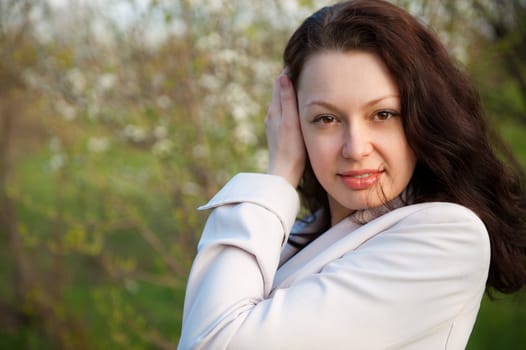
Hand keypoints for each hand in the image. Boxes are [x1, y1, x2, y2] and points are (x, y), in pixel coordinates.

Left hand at [265, 70, 305, 187]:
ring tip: (308, 83)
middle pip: (280, 90)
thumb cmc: (290, 150)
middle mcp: (272, 115)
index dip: (290, 70)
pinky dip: (293, 105)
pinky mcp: (279, 133)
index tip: (303, 61)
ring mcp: (275, 124)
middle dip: (291, 79)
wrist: (284, 174)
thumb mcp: (290, 122)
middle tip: (308, 67)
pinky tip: (303, 107)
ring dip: (293, 92)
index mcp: (274, 110)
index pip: (279, 82)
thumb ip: (287, 99)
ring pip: (283, 101)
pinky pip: (286, 112)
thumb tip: (283, 75)